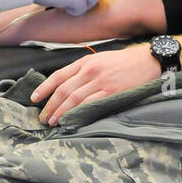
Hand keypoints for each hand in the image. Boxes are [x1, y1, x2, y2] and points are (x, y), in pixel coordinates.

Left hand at [31, 44, 160, 124]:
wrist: (147, 61)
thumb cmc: (123, 62)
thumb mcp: (100, 59)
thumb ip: (83, 70)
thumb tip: (65, 85)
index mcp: (85, 62)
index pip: (58, 75)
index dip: (44, 88)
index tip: (34, 98)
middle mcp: (90, 71)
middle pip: (63, 90)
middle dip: (50, 105)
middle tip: (43, 117)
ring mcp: (100, 82)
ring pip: (74, 99)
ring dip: (61, 112)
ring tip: (53, 122)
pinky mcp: (111, 92)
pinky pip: (90, 104)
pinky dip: (78, 113)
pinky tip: (71, 120)